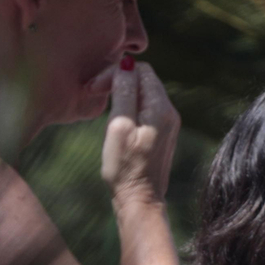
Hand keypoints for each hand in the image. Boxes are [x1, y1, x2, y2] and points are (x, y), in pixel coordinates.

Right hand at [102, 57, 179, 204]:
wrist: (140, 200)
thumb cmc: (125, 167)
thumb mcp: (119, 126)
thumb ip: (124, 92)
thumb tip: (127, 64)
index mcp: (161, 107)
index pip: (141, 70)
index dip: (116, 72)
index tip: (95, 87)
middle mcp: (170, 112)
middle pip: (144, 79)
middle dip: (119, 80)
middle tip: (93, 92)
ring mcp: (168, 123)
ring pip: (144, 93)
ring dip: (123, 92)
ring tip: (102, 103)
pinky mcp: (163, 133)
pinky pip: (146, 107)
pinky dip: (129, 105)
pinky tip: (115, 117)